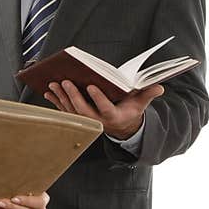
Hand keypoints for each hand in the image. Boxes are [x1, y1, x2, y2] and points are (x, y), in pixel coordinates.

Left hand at [44, 80, 163, 138]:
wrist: (121, 126)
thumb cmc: (130, 110)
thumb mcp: (141, 103)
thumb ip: (148, 94)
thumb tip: (160, 87)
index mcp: (113, 117)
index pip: (105, 109)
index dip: (98, 98)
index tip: (91, 86)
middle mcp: (98, 121)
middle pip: (83, 110)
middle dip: (74, 96)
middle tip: (66, 82)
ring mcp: (86, 121)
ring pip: (71, 111)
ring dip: (61, 97)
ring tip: (53, 84)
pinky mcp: (78, 119)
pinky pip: (65, 111)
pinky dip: (56, 102)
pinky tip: (48, 92)